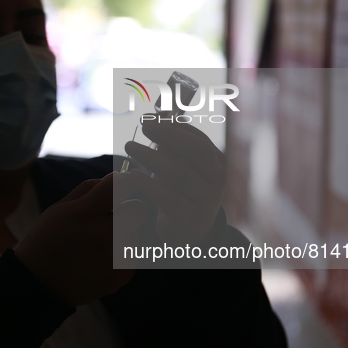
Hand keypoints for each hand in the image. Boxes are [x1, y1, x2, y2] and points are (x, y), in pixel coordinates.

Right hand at [15, 173, 146, 306]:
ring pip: (135, 234)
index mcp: (85, 214)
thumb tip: (118, 176)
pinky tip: (99, 261)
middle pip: (139, 209)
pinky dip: (120, 255)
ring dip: (122, 235)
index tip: (126, 181)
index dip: (125, 180)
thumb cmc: (48, 240)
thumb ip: (90, 189)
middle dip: (129, 209)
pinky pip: (132, 256)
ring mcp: (114, 258)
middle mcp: (103, 235)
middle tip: (113, 217)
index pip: (119, 185)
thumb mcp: (59, 208)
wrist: (39, 285)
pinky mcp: (122, 276)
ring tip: (97, 246)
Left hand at [124, 120, 225, 245]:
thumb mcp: (180, 165)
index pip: (199, 139)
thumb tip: (156, 115)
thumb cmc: (180, 190)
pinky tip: (132, 175)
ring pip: (179, 174)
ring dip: (151, 156)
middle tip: (143, 126)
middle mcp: (217, 180)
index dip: (175, 127)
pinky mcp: (189, 218)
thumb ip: (171, 143)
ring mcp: (206, 201)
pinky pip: (167, 197)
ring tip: (129, 146)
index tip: (150, 118)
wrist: (186, 232)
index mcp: (217, 163)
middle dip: (169, 135)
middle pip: (196, 152)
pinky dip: (148, 184)